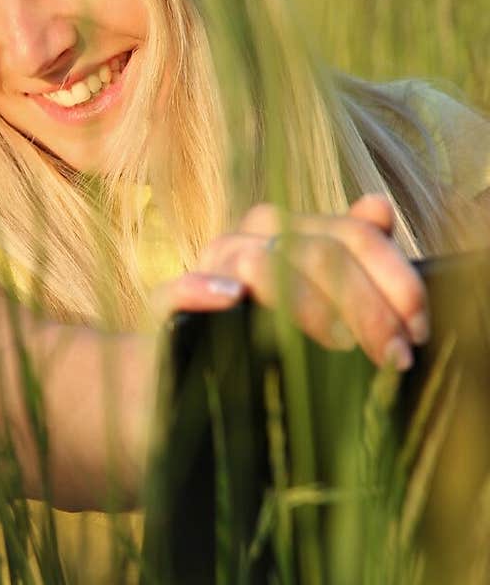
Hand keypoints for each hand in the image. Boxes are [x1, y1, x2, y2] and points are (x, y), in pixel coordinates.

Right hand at [148, 195, 428, 370]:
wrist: (176, 378)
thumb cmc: (257, 341)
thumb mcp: (315, 299)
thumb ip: (351, 255)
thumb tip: (378, 207)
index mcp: (288, 231)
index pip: (353, 235)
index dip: (396, 279)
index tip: (417, 332)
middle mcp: (249, 238)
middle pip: (320, 253)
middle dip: (368, 305)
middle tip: (394, 356)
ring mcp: (207, 268)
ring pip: (264, 266)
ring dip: (310, 306)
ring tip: (343, 346)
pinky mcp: (166, 306)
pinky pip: (180, 289)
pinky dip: (205, 288)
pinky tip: (232, 299)